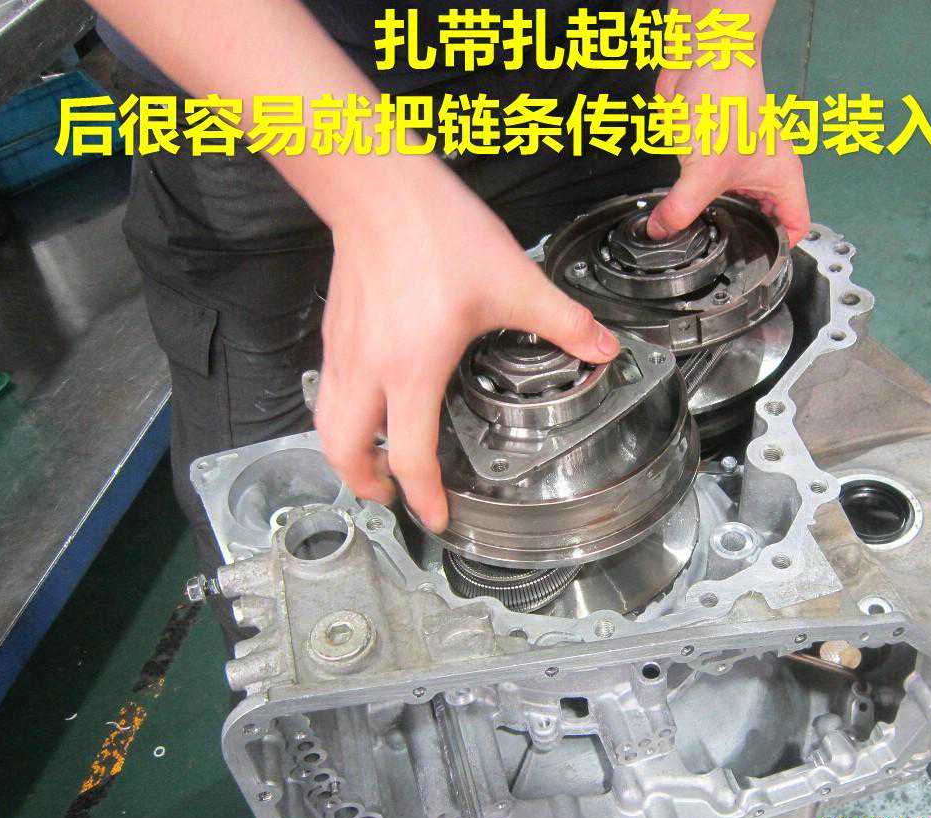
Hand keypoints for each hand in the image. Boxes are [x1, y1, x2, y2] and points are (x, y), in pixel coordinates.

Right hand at [314, 156, 619, 533]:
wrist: (378, 186)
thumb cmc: (435, 230)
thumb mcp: (513, 281)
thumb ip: (562, 321)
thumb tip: (603, 347)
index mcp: (413, 369)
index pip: (409, 457)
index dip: (423, 497)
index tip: (437, 517)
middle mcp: (369, 369)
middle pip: (346, 454)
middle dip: (367, 486)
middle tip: (393, 496)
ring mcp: (344, 351)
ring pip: (327, 425)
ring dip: (347, 454)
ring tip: (376, 461)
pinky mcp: (336, 330)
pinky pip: (328, 391)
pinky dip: (343, 416)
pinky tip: (374, 403)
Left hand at [646, 61, 809, 246]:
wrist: (705, 57)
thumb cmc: (728, 98)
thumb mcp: (705, 169)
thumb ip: (681, 208)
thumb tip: (662, 232)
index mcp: (780, 178)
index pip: (797, 226)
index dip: (783, 250)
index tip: (758, 268)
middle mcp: (762, 173)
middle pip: (761, 219)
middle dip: (742, 239)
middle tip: (720, 261)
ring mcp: (735, 163)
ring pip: (729, 204)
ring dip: (714, 219)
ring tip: (697, 243)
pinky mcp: (708, 153)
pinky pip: (703, 186)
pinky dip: (693, 199)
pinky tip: (677, 214)